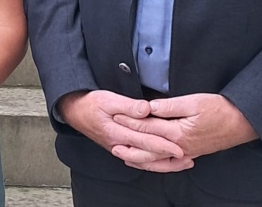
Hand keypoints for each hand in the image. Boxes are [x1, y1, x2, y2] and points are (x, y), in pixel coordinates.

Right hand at [58, 90, 185, 167]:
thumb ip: (128, 105)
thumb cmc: (90, 103)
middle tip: (187, 158)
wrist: (74, 111)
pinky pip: (138, 159)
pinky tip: (162, 161)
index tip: (179, 148)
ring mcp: (119, 148)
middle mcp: (118, 144)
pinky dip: (152, 162)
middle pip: (147, 156)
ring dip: (163, 163)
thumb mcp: (107, 99)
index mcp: (117, 132)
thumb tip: (146, 109)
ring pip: (144, 161)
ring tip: (180, 162)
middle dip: (168, 159)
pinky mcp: (120, 147)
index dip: (163, 145)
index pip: (145, 141)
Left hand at [112, 93, 256, 170]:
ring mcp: (186, 152)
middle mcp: (180, 147)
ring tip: (124, 156)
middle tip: (112, 141)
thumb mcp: (194, 101)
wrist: (242, 123)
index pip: (148, 127)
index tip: (116, 116)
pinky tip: (150, 163)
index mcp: (178, 132)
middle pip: (148, 147)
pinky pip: (170, 164)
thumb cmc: (220, 110)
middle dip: (129, 143)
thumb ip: (170, 105)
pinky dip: (157, 165)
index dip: (130, 121)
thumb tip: (150, 106)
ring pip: (158, 160)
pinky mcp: (191, 154)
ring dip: (139, 158)